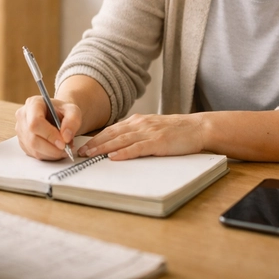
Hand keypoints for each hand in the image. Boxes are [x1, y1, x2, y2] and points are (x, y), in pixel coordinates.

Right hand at [15, 96, 81, 159]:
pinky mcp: (23, 142)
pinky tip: (56, 150)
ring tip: (65, 148)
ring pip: (34, 149)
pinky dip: (48, 155)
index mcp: (33, 104)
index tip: (63, 143)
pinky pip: (34, 154)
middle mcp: (23, 116)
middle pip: (33, 139)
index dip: (49, 135)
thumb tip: (66, 137)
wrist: (58, 115)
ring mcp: (21, 130)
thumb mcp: (73, 111)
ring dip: (52, 153)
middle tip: (67, 149)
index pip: (35, 122)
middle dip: (52, 148)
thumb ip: (73, 121)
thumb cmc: (63, 111)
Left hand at [77, 113, 204, 160]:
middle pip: (112, 134)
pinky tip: (114, 157)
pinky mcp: (158, 142)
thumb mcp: (153, 128)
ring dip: (104, 148)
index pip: (112, 129)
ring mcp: (149, 132)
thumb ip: (138, 133)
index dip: (97, 137)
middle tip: (81, 152)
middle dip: (95, 143)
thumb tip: (120, 143)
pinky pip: (137, 148)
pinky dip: (124, 153)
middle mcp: (141, 124)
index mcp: (138, 121)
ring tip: (91, 154)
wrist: (197, 127)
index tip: (84, 145)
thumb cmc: (177, 130)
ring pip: (121, 140)